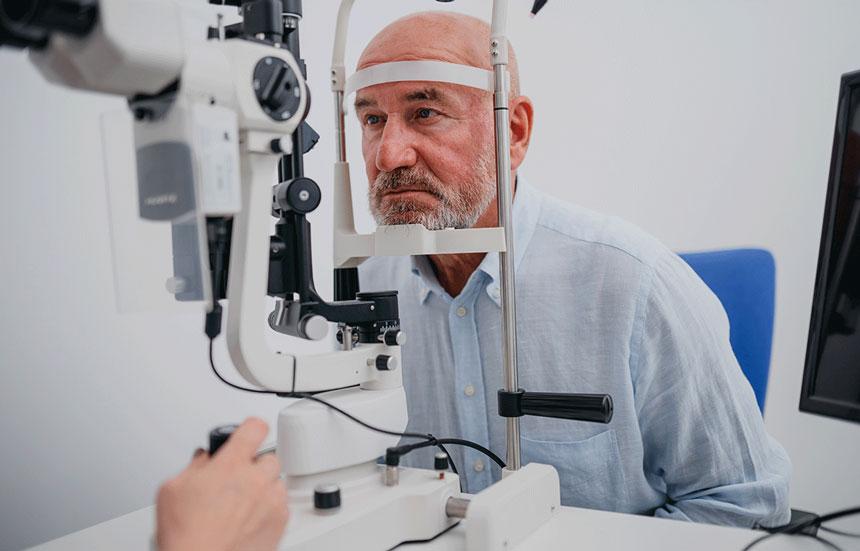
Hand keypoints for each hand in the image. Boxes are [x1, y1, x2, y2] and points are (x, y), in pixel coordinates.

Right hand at [155, 418, 288, 550]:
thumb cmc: (186, 536)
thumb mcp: (172, 489)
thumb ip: (194, 465)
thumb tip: (203, 458)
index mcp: (231, 465)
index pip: (255, 427)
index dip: (250, 428)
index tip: (248, 433)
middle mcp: (256, 480)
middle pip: (268, 456)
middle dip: (253, 466)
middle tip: (236, 481)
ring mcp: (271, 501)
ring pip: (276, 481)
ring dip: (263, 487)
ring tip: (241, 505)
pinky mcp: (280, 522)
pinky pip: (281, 505)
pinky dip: (269, 509)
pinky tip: (249, 519)